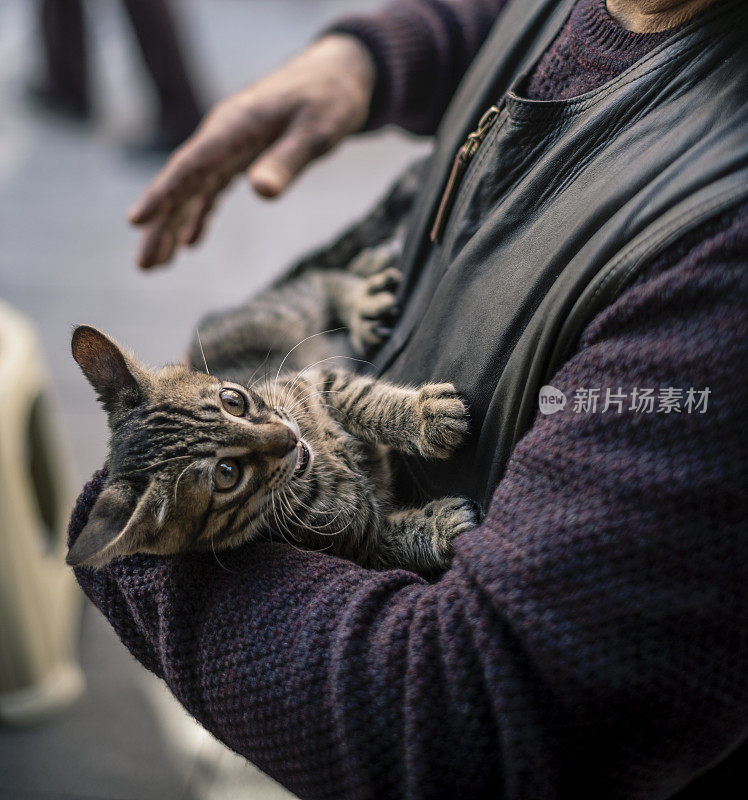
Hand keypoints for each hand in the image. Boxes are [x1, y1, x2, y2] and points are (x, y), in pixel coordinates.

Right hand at [128, 35, 375, 268]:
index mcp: (235, 127)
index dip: (163, 193)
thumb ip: (288, 160)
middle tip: (144, 265)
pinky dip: (199, 214)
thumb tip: (261, 193)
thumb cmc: (329, 99)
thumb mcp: (317, 131)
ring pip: (191, 190)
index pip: (191, 164)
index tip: (135, 221)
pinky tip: (190, 243)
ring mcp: (227, 146)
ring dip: (173, 226)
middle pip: (183, 183)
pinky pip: (211, 189)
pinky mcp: (239, 155)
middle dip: (161, 224)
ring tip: (156, 264)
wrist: (335, 73)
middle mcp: (222, 136)